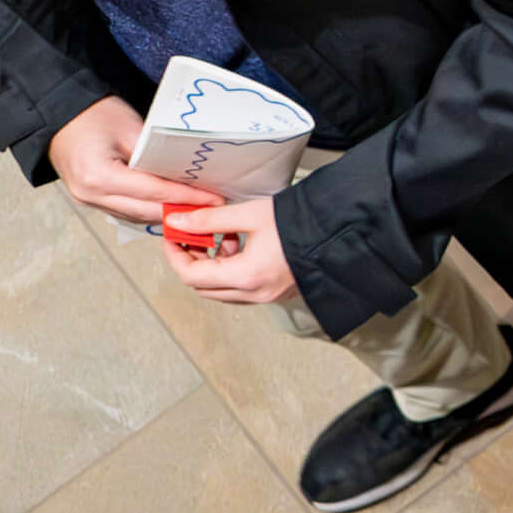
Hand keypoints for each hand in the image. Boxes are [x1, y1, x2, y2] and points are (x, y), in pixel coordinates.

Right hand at [47, 96, 222, 228]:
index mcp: (99, 177)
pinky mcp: (90, 199)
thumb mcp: (131, 130)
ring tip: (196, 208)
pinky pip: (125, 211)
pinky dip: (148, 210)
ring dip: (166, 214)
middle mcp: (91, 195)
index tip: (213, 198)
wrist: (58, 114)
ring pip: (136, 216)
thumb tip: (184, 175)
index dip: (187, 197)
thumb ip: (156, 157)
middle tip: (212, 207)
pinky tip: (170, 205)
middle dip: (181, 211)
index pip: (154, 193)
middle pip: (146, 212)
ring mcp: (87, 200)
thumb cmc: (92, 114)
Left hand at [162, 193, 298, 304]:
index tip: (173, 236)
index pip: (191, 275)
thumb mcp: (249, 215)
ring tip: (223, 238)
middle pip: (202, 288)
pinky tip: (240, 247)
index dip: (175, 255)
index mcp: (246, 276)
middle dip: (191, 262)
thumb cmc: (301, 223)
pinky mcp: (275, 292)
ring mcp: (266, 296)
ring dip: (211, 267)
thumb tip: (178, 222)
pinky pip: (239, 289)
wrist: (339, 232)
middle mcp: (254, 293)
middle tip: (191, 236)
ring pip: (220, 290)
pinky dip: (229, 271)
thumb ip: (209, 220)